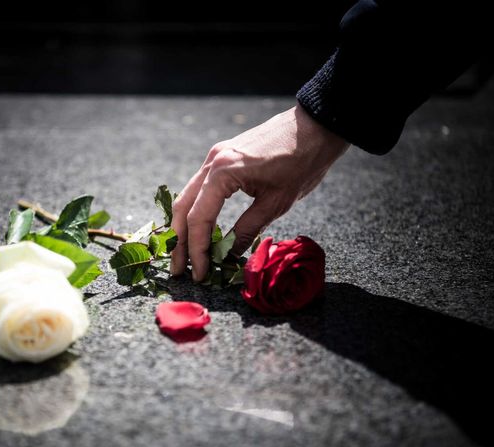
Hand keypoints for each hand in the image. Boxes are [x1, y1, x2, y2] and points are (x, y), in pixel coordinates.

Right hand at [170, 104, 349, 280]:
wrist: (316, 126)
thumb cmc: (302, 162)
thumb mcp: (276, 203)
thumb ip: (246, 230)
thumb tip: (227, 256)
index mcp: (223, 173)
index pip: (199, 219)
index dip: (196, 251)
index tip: (199, 274)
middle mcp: (212, 162)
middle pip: (184, 208)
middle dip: (180, 242)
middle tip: (177, 270)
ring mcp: (215, 156)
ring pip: (187, 197)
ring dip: (184, 227)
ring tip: (184, 254)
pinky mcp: (222, 156)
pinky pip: (200, 187)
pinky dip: (196, 210)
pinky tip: (199, 229)